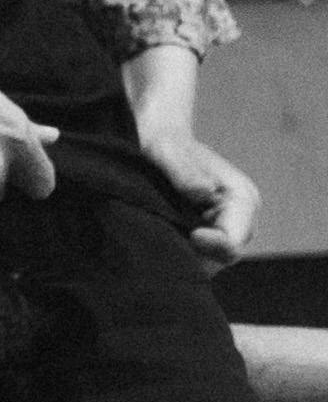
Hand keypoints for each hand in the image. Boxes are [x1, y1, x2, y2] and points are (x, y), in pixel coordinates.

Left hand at [136, 120, 261, 264]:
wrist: (159, 140)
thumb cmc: (164, 142)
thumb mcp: (167, 151)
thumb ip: (184, 172)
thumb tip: (203, 193)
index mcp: (242, 198)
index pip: (234, 240)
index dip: (213, 246)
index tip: (190, 236)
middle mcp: (240, 217)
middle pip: (224, 257)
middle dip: (197, 257)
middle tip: (164, 244)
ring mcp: (225, 227)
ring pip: (211, 261)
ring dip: (187, 257)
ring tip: (160, 242)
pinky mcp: (209, 233)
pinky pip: (200, 256)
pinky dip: (182, 253)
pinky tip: (160, 242)